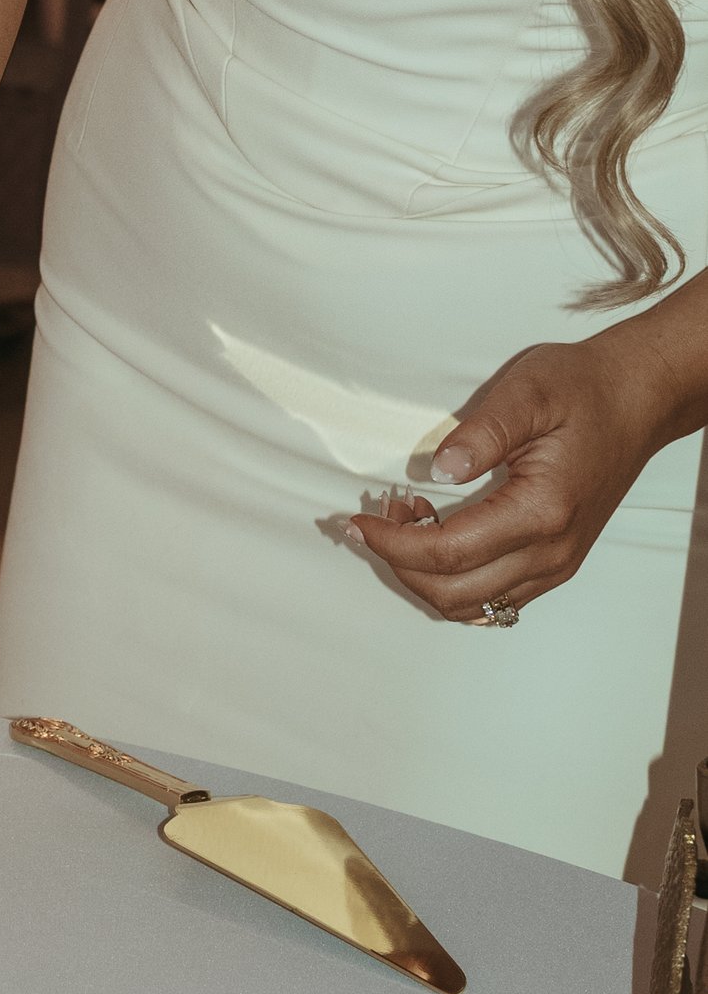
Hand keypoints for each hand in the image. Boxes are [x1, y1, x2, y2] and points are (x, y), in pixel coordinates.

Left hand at [348, 319, 700, 620]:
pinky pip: (494, 597)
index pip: (449, 554)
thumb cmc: (581, 388)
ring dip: (426, 574)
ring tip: (408, 519)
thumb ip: (481, 432)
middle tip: (380, 514)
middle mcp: (552, 553)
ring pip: (472, 605)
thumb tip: (438, 471)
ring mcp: (556, 565)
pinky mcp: (555, 563)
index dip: (393, 544)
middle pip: (454, 592)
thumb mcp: (527, 390)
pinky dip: (454, 579)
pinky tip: (439, 533)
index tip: (358, 520)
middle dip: (401, 563)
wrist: (635, 400)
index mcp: (541, 512)